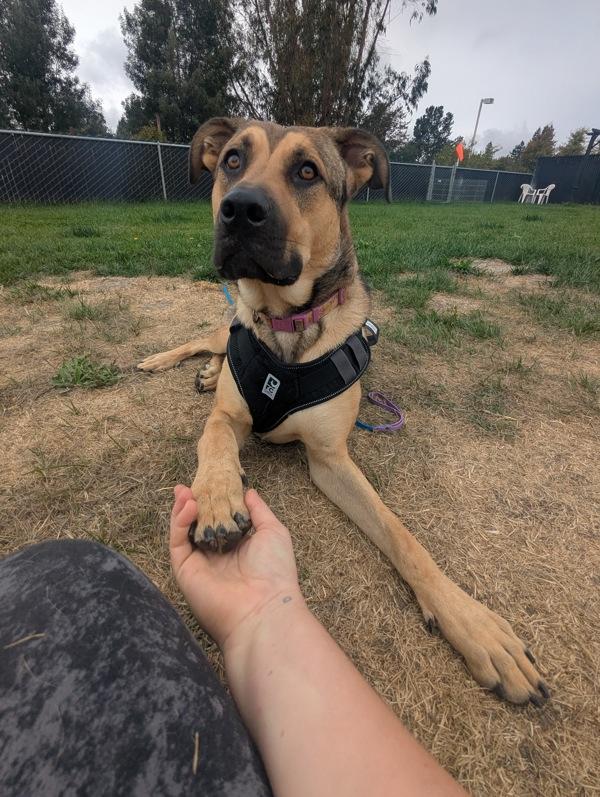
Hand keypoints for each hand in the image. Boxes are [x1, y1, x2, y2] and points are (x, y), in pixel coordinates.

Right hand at [169, 485, 303, 649]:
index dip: (212, 501)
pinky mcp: (185, 571)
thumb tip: (248, 491)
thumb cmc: (274, 571)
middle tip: (186, 485)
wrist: (263, 609)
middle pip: (198, 524)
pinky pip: (177, 543)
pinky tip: (188, 506)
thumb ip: (258, 510)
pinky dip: (179, 523)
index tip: (209, 482)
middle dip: (191, 504)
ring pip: (183, 532)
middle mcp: (216, 555)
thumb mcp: (273, 532)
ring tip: (184, 491)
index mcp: (237, 546)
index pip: (219, 519)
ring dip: (181, 510)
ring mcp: (199, 563)